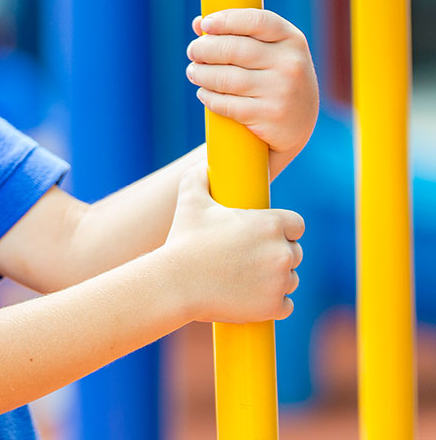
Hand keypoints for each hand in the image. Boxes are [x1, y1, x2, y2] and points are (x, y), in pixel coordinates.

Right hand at [164, 164, 303, 322]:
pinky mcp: (273, 306)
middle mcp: (282, 252)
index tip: (266, 235)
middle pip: (294, 253)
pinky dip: (272, 304)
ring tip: (249, 279)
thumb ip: (199, 177)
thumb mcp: (190, 201)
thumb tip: (202, 165)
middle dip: (277, 255)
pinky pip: (285, 305)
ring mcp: (280, 281)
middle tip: (250, 259)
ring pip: (290, 279)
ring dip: (276, 280)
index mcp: (270, 224)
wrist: (175, 283)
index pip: (296, 225)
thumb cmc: (184, 241)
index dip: (283, 229)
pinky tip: (254, 298)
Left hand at [186, 8, 318, 177]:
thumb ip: (238, 35)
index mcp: (292, 40)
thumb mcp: (269, 53)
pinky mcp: (269, 116)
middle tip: (193, 52)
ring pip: (226, 78)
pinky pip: (226, 104)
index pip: (256, 20)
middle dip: (203, 49)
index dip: (226, 20)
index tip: (205, 24)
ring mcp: (282, 91)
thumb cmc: (275, 79)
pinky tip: (204, 93)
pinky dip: (209, 97)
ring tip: (194, 73)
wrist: (297, 126)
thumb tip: (198, 23)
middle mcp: (290, 64)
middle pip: (233, 49)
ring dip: (201, 74)